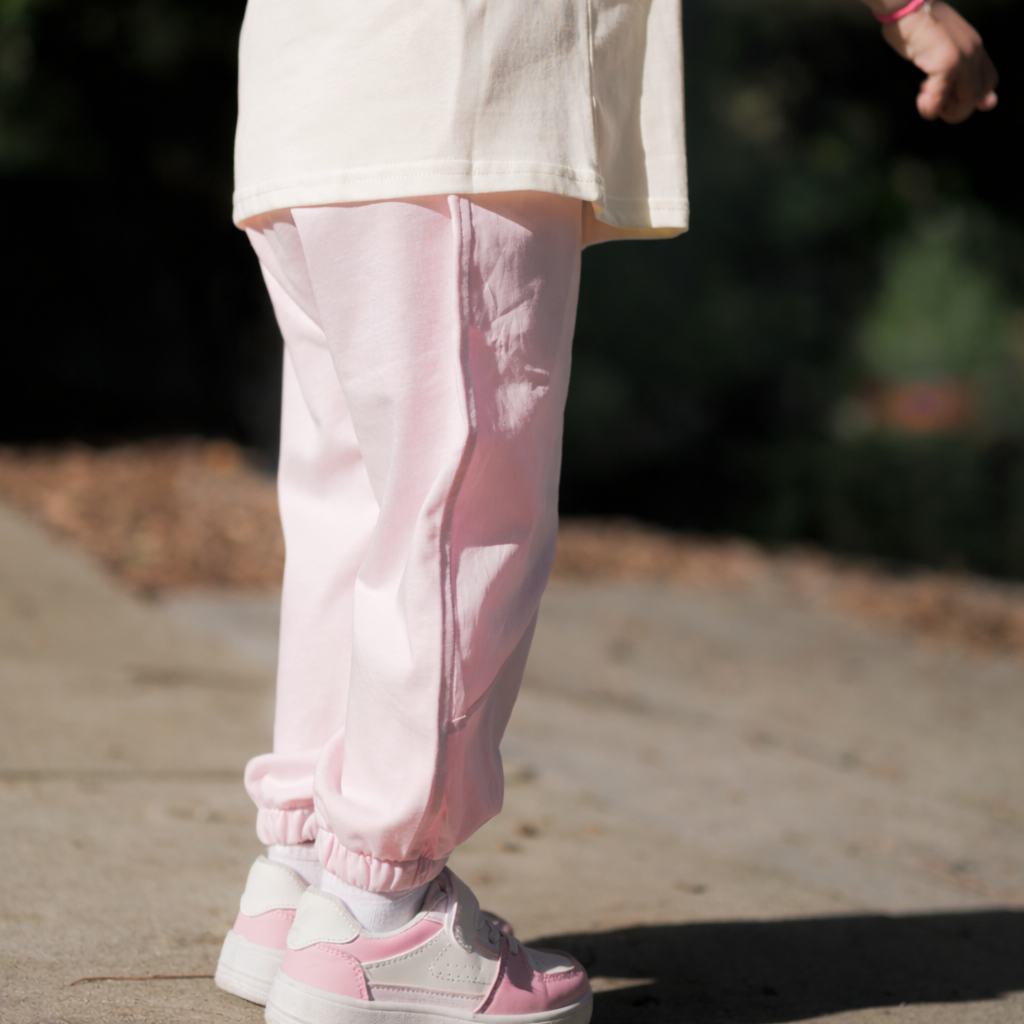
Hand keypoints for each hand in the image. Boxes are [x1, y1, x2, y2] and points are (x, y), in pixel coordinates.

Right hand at [879, 2, 997, 122]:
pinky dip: (930, 108)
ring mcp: (963, 57)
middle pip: (978, 95)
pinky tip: (921, 105)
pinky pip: (942, 97)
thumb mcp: (935, 43)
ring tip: (925, 102)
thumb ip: (942, 62)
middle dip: (956, 109)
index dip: (975, 98)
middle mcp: (973, 52)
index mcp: (973, 46)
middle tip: (934, 105)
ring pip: (965, 102)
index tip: (951, 103)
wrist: (908, 5)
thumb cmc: (914, 22)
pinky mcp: (947, 63)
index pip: (989, 81)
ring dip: (944, 111)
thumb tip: (934, 84)